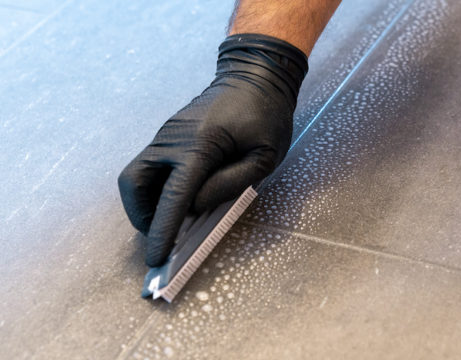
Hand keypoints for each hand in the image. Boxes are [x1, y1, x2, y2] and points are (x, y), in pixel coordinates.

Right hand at [119, 34, 307, 266]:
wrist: (255, 75)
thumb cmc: (267, 116)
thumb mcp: (264, 156)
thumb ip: (232, 183)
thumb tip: (196, 206)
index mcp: (199, 144)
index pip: (174, 195)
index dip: (163, 229)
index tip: (156, 257)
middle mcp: (172, 139)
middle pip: (134, 184)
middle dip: (142, 217)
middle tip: (161, 237)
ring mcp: (165, 135)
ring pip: (135, 176)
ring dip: (144, 204)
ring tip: (168, 221)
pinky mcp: (167, 135)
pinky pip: (149, 166)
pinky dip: (154, 188)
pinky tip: (176, 199)